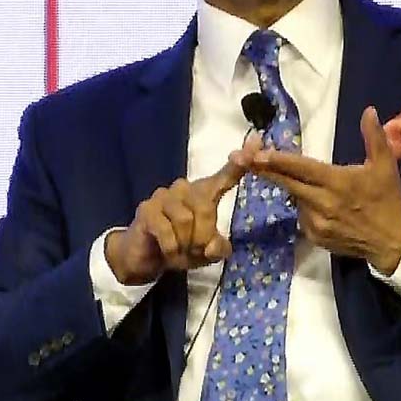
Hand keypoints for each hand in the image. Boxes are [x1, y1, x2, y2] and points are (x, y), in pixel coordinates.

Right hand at [106, 137, 255, 285]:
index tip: (257, 142)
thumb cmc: (180, 247)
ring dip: (185, 245)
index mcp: (203, 193)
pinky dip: (171, 249)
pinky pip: (167, 231)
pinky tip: (167, 253)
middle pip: (205, 207)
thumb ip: (217, 247)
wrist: (143, 257)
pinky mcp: (147, 209)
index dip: (240, 162)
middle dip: (203, 237)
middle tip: (195, 253)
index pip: (225, 175)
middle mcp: (184, 187)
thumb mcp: (205, 252)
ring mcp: (163, 196)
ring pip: (185, 220)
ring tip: (180, 253)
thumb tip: (215, 246)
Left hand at [242, 106, 400, 274]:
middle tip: (238, 157)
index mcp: (338, 183)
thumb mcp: (385, 165)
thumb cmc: (388, 199)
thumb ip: (374, 137)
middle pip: (287, 183)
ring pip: (294, 199)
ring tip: (289, 176)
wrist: (393, 242)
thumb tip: (368, 110)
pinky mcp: (316, 238)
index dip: (278, 161)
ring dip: (289, 186)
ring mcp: (317, 223)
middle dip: (262, 169)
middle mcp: (323, 203)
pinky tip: (313, 200)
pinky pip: (301, 216)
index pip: (302, 168)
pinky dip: (302, 205)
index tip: (256, 154)